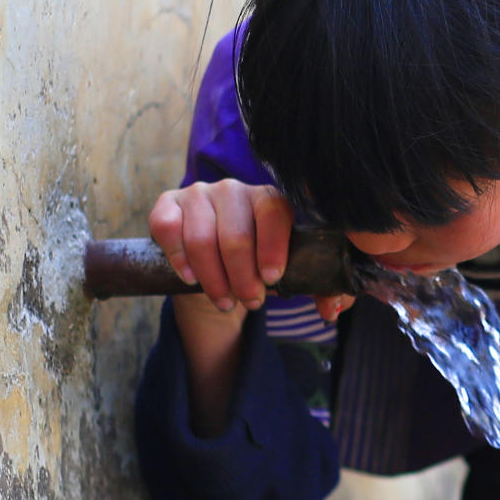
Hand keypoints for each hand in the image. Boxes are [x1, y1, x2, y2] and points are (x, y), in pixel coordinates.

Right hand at [147, 179, 352, 322]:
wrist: (213, 263)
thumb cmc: (257, 264)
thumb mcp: (288, 271)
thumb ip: (315, 287)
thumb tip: (331, 309)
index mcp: (268, 198)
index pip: (273, 212)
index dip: (273, 247)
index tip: (273, 279)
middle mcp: (233, 189)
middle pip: (236, 235)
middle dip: (244, 277)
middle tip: (251, 301)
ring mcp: (198, 194)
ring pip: (202, 239)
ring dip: (214, 279)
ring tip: (225, 300)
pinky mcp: (168, 204)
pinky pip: (167, 228)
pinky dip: (179, 258)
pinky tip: (191, 278)